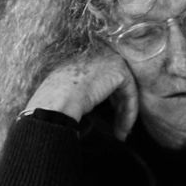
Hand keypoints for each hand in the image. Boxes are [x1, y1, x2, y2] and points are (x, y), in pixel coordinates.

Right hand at [24, 52, 139, 138]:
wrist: (56, 100)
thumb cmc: (54, 100)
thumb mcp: (68, 89)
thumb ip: (83, 88)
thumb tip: (89, 100)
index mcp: (83, 54)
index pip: (103, 76)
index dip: (108, 98)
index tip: (107, 118)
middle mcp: (98, 52)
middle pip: (116, 82)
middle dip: (119, 107)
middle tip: (118, 128)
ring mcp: (110, 58)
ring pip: (125, 89)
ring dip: (125, 113)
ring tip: (121, 133)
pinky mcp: (119, 70)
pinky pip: (130, 93)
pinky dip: (129, 112)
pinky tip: (124, 128)